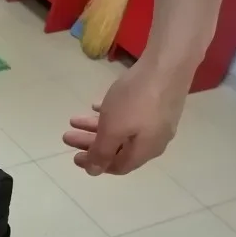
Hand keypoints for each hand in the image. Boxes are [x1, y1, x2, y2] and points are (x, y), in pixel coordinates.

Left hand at [63, 59, 192, 175]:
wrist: (167, 64)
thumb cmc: (136, 101)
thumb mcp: (113, 130)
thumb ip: (101, 152)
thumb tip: (93, 172)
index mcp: (145, 151)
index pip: (117, 166)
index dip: (94, 164)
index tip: (74, 156)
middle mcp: (154, 140)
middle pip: (117, 148)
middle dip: (90, 143)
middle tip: (67, 136)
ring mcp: (158, 120)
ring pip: (122, 130)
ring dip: (96, 127)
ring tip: (74, 119)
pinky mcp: (158, 102)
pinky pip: (130, 114)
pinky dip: (112, 113)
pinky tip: (96, 106)